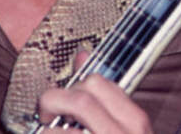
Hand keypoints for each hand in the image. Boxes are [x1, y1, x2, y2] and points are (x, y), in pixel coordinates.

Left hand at [36, 72, 150, 133]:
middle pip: (80, 99)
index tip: (63, 100)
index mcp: (135, 124)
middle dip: (52, 102)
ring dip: (45, 133)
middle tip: (46, 117)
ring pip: (58, 131)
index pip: (98, 83)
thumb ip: (102, 96)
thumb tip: (82, 55)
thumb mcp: (120, 128)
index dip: (72, 86)